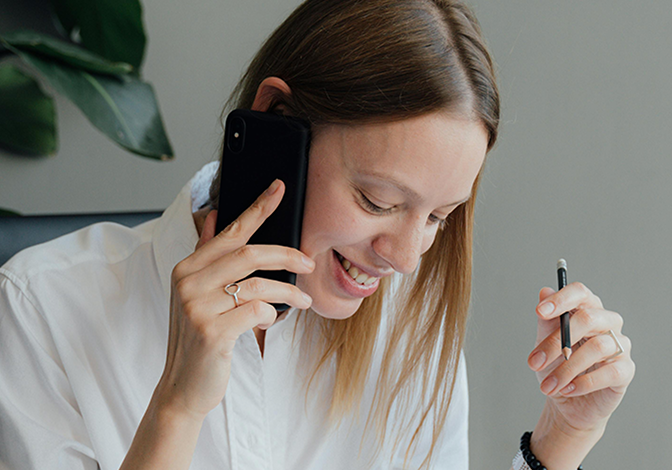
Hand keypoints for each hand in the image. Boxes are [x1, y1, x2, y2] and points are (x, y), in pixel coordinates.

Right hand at [153, 179, 314, 421]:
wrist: (183, 386)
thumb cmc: (199, 338)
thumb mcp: (197, 294)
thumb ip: (208, 256)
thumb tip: (217, 216)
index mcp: (187, 268)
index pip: (230, 231)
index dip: (257, 208)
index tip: (279, 188)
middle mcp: (188, 283)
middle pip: (249, 254)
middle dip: (286, 255)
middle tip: (310, 263)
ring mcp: (196, 307)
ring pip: (258, 285)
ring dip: (288, 292)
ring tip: (303, 301)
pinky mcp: (210, 332)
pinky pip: (256, 312)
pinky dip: (271, 315)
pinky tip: (270, 321)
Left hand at [527, 283, 634, 437]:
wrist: (566, 400)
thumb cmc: (556, 365)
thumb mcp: (545, 341)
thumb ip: (546, 319)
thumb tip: (544, 291)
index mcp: (587, 308)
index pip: (580, 292)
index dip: (561, 299)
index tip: (539, 312)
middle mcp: (608, 323)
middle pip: (587, 319)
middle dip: (556, 342)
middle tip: (533, 362)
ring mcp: (620, 345)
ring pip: (597, 348)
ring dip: (566, 369)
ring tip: (547, 385)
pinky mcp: (626, 370)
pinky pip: (609, 373)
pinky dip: (583, 382)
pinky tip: (566, 390)